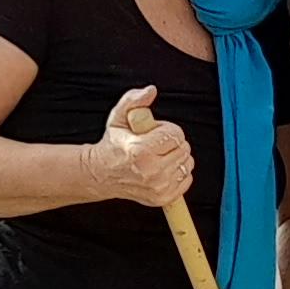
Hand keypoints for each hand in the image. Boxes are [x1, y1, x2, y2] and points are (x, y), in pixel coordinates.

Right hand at [95, 85, 191, 206]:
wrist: (102, 174)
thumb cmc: (113, 145)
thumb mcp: (118, 117)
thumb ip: (134, 100)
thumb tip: (150, 91)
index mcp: (141, 150)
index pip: (175, 134)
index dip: (166, 129)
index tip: (154, 133)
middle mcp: (151, 171)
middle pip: (183, 148)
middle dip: (172, 143)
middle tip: (155, 145)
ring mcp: (159, 187)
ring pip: (187, 164)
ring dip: (177, 157)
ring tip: (158, 156)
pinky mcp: (164, 197)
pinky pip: (187, 179)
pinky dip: (178, 172)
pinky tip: (162, 169)